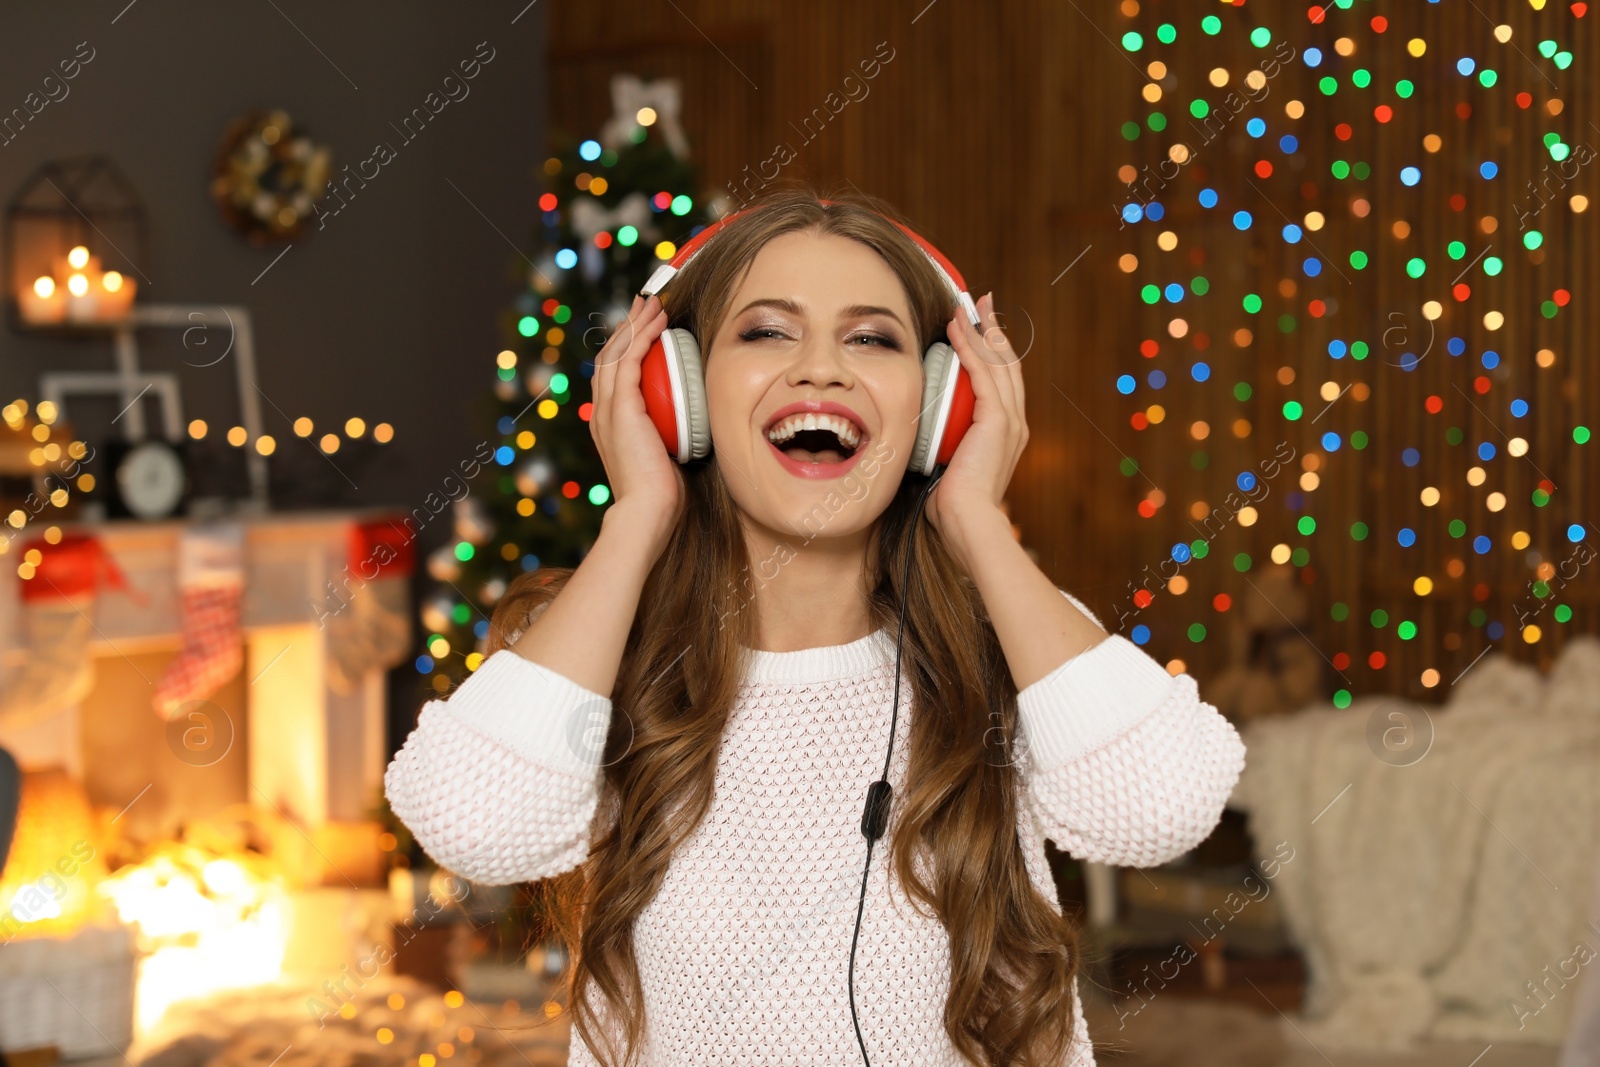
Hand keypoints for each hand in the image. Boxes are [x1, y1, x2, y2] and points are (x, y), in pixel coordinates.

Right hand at [589, 293, 685, 552]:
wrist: (647, 512)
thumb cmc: (661, 494)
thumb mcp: (666, 456)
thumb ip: (670, 437)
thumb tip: (692, 429)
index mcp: (609, 424)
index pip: (613, 376)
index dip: (626, 348)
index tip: (644, 329)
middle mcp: (602, 413)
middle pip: (610, 356)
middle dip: (627, 327)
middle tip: (644, 305)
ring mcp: (608, 410)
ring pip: (616, 353)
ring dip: (635, 325)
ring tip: (651, 304)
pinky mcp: (620, 409)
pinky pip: (628, 362)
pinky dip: (642, 338)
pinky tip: (656, 323)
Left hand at [923, 291, 1026, 566]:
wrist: (968, 524)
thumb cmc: (953, 507)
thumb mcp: (947, 467)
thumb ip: (941, 447)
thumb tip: (917, 442)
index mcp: (1005, 434)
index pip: (1001, 382)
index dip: (990, 351)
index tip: (976, 328)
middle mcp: (1014, 423)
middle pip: (1006, 364)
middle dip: (992, 330)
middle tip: (980, 304)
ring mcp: (1009, 421)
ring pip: (997, 363)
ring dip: (980, 331)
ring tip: (966, 307)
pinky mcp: (998, 421)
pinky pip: (985, 374)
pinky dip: (972, 348)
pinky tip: (958, 330)